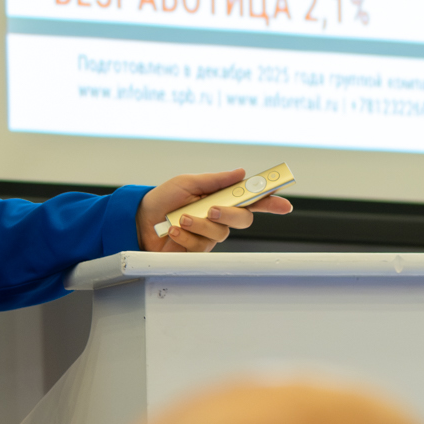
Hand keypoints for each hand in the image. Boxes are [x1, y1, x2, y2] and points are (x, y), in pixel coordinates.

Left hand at [136, 169, 292, 251]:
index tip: (284, 204)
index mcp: (220, 199)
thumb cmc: (163, 199)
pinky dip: (186, 236)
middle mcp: (219, 218)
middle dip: (229, 214)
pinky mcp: (197, 250)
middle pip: (243, 219)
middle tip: (212, 209)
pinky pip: (201, 246)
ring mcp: (209, 235)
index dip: (270, 202)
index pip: (251, 200)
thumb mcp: (187, 182)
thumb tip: (241, 173)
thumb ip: (215, 180)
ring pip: (221, 233)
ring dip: (199, 224)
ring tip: (180, 218)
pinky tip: (173, 230)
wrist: (139, 219)